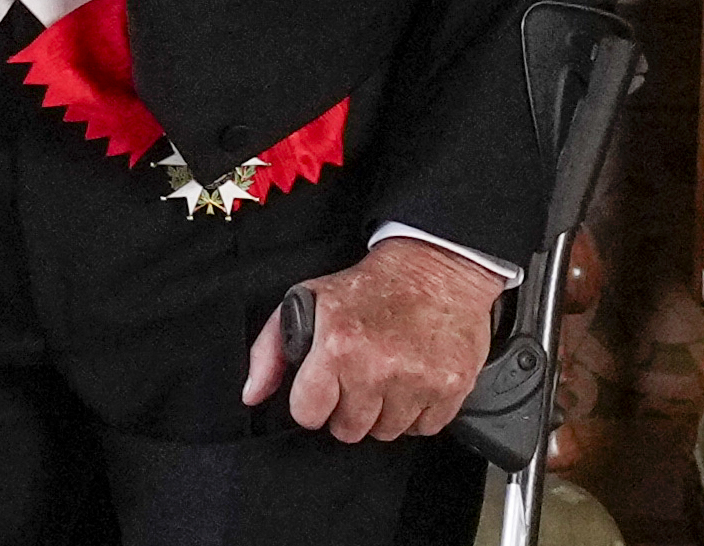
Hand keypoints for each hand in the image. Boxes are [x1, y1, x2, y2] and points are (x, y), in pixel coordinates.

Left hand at [242, 237, 505, 442]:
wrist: (434, 270)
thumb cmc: (368, 287)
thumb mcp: (305, 302)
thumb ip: (269, 351)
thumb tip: (252, 394)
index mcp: (338, 343)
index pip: (308, 413)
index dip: (311, 402)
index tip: (321, 387)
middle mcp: (378, 366)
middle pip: (348, 430)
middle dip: (346, 409)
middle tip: (357, 377)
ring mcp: (418, 380)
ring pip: (386, 433)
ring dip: (382, 412)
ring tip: (386, 376)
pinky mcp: (451, 389)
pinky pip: (424, 429)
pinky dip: (416, 412)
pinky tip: (411, 381)